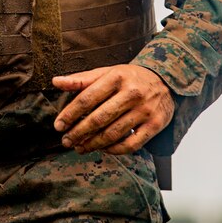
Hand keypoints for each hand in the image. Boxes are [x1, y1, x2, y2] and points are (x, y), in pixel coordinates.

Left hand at [52, 64, 174, 154]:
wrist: (166, 80)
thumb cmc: (130, 77)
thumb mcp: (107, 72)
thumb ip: (81, 79)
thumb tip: (55, 81)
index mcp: (116, 77)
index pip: (87, 98)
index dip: (70, 114)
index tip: (58, 126)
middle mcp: (132, 93)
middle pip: (99, 118)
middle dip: (79, 132)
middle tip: (66, 141)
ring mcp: (144, 110)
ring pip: (113, 133)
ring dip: (93, 144)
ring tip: (79, 147)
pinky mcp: (155, 125)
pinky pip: (131, 144)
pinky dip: (115, 150)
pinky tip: (103, 149)